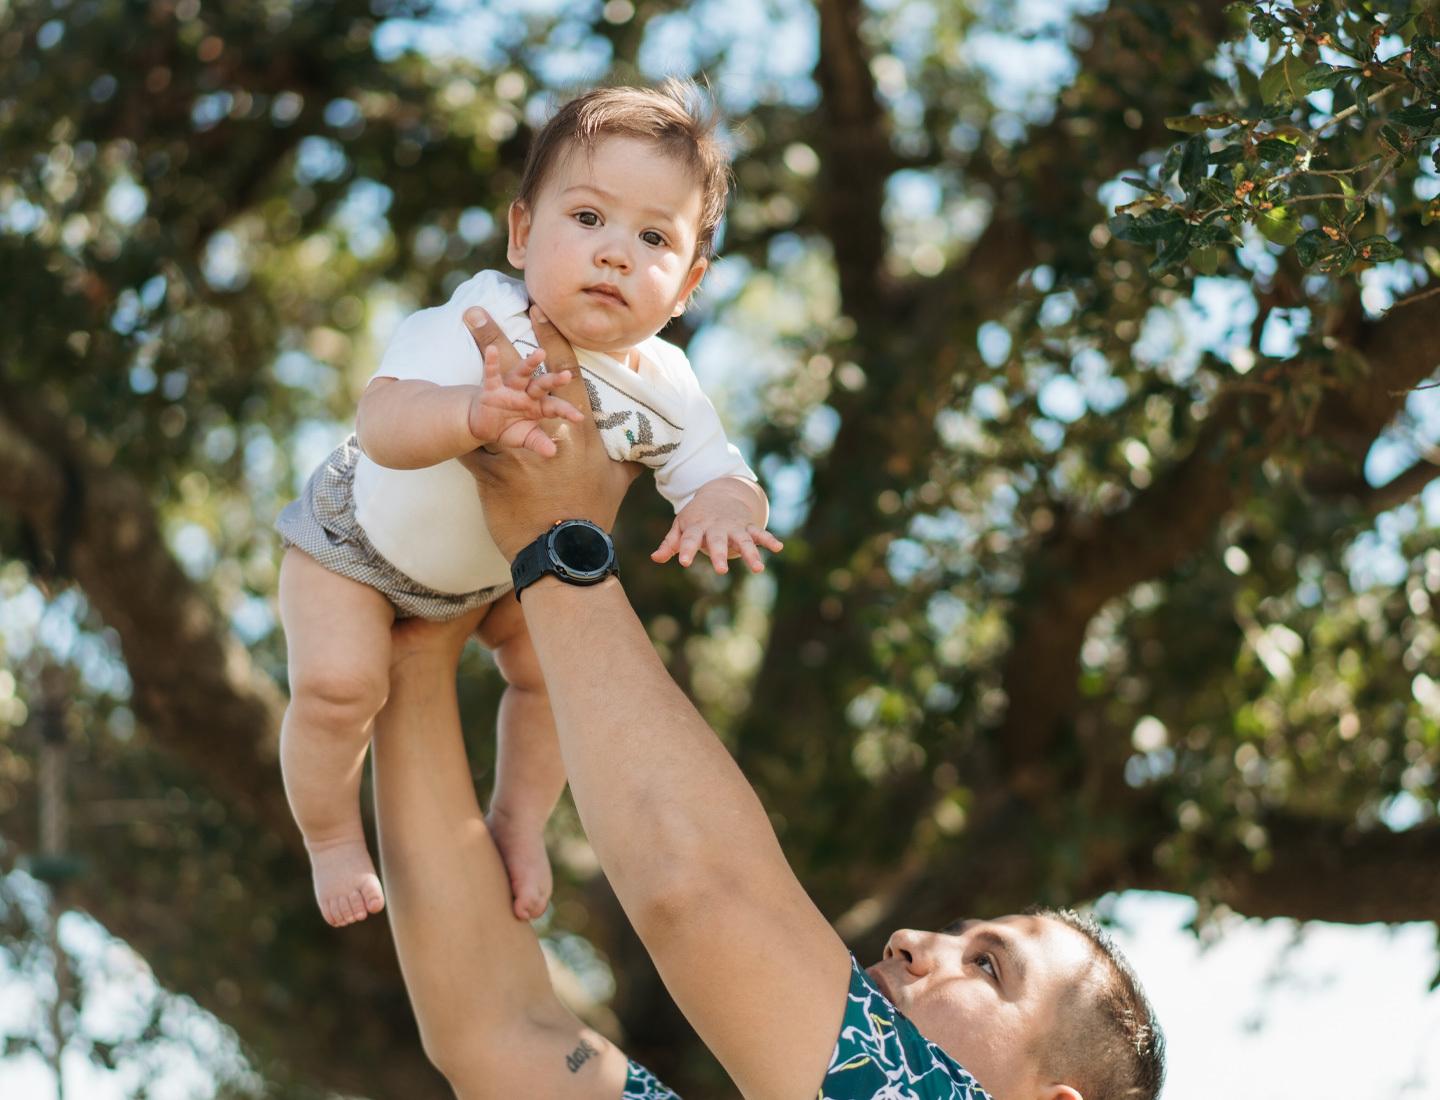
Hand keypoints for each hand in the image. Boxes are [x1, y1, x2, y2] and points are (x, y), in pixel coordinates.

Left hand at [457, 306, 640, 558]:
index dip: (550, 338)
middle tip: (474, 310)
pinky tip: (416, 411)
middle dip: (496, 340)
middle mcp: (545, 431)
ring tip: (435, 364)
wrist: (565, 551)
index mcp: (579, 429)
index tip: (537, 309)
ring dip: (459, 379)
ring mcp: (515, 450)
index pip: (564, 373)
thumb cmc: (593, 515)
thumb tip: (646, 453)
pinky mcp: (490, 472)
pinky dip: (446, 432)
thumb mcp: (617, 483)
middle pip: (516, 378)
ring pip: (484, 402)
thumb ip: (629, 461)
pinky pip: (465, 445)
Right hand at [465, 330, 584, 456]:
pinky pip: (492, 375)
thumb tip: (552, 452)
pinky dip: (492, 363)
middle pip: (542, 384)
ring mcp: (510, 389)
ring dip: (529, 363)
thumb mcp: (525, 438)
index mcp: (539, 406)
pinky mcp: (492, 389)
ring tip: (539, 353)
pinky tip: (492, 351)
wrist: (484, 425)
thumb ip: (538, 443)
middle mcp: (527, 394)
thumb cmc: (509, 428)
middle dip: (554, 380)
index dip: (566, 411)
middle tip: (567, 375)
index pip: (555, 407)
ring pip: (521, 374)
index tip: (579, 418)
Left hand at [652, 476, 783, 573]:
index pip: (689, 539)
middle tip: (721, 570)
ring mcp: (733, 525)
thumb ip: (670, 543)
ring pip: (742, 539)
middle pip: (717, 541)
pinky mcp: (747, 525)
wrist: (719, 492)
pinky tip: (778, 548)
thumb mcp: (681, 526)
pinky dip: (769, 539)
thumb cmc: (696, 516)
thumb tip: (655, 558)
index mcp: (696, 527)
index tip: (684, 562)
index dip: (686, 550)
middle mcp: (716, 526)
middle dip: (719, 554)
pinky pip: (759, 532)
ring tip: (758, 569)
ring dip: (751, 553)